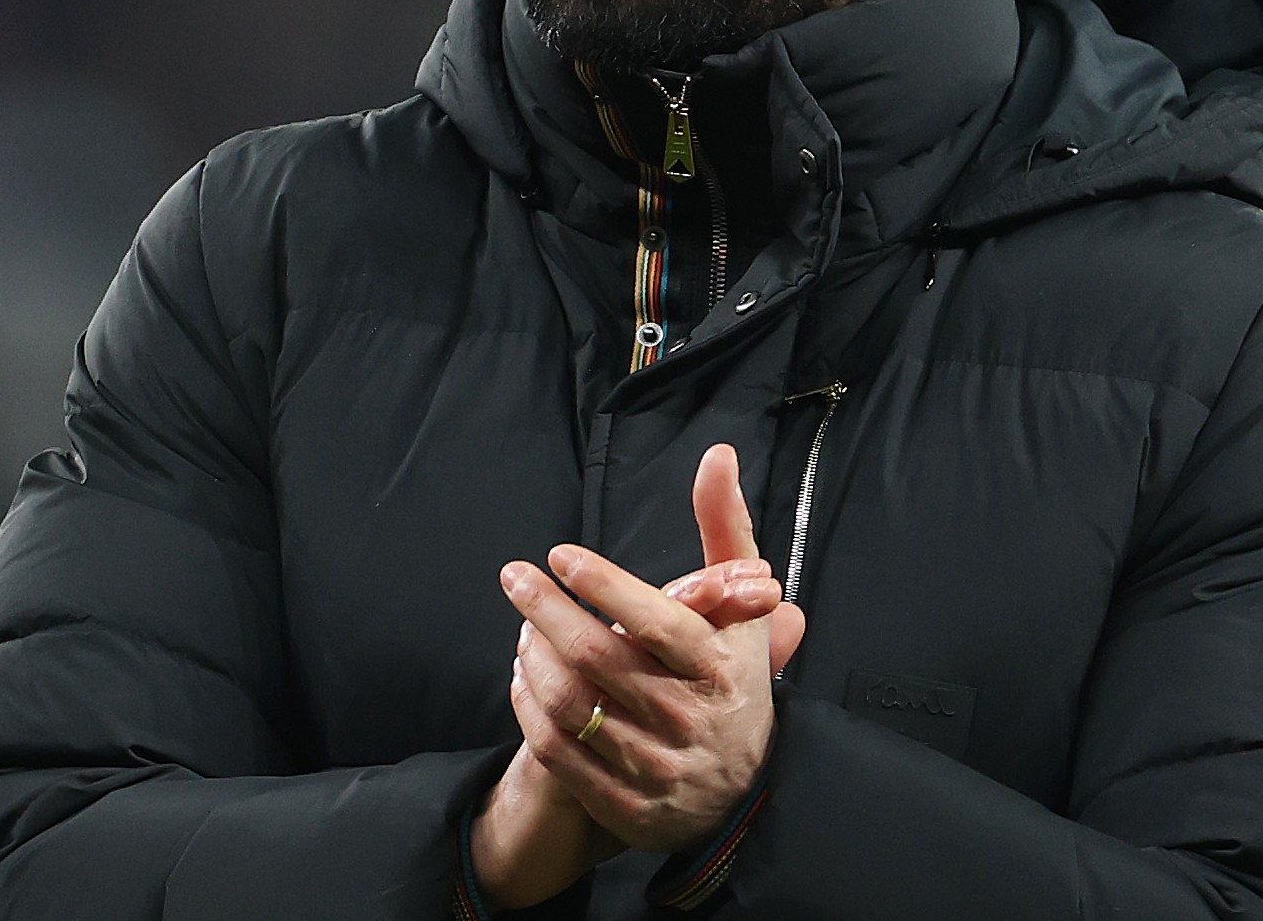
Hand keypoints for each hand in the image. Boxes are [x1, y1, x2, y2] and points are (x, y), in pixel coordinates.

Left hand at [507, 446, 804, 854]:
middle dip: (546, 611)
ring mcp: (658, 769)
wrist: (747, 785)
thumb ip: (725, 530)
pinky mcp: (627, 807)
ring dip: (533, 658)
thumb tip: (718, 455)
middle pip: (598, 659)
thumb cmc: (731, 674)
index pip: (656, 621)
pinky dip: (529, 709)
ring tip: (520, 625)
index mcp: (719, 668)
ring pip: (571, 705)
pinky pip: (558, 753)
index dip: (604, 585)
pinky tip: (522, 674)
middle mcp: (690, 720)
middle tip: (514, 576)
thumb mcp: (741, 606)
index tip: (560, 556)